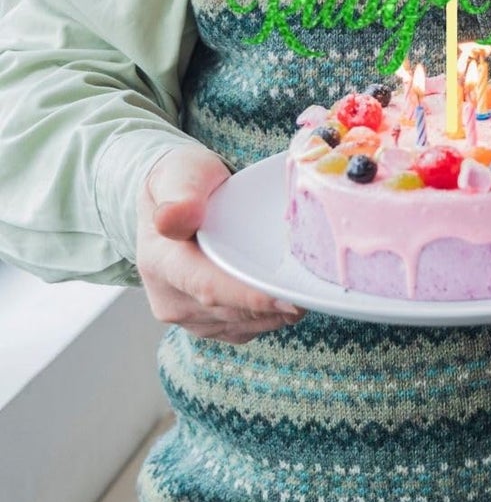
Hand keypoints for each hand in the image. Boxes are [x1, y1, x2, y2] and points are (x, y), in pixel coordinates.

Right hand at [136, 146, 304, 342]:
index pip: (208, 288)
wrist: (174, 199)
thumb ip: (181, 192)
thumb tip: (175, 218)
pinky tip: (290, 297)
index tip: (289, 301)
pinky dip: (270, 318)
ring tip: (310, 291)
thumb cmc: (185, 180)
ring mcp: (186, 315)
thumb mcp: (182, 171)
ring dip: (277, 314)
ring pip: (242, 325)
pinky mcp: (204, 323)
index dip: (251, 298)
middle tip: (319, 293)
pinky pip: (244, 329)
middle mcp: (169, 297)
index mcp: (161, 261)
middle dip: (276, 306)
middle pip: (232, 311)